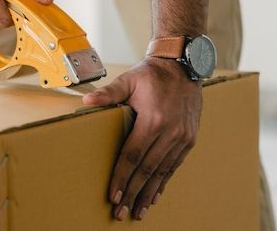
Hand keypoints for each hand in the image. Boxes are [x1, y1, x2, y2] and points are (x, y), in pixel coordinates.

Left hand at [82, 57, 201, 220]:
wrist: (184, 65)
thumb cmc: (152, 73)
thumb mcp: (129, 79)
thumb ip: (109, 93)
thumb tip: (87, 101)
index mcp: (154, 119)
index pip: (133, 156)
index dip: (122, 177)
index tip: (113, 196)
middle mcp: (170, 132)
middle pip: (147, 169)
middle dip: (132, 193)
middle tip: (120, 212)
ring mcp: (182, 137)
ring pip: (162, 172)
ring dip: (148, 193)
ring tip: (137, 211)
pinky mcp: (189, 139)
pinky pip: (174, 166)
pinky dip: (164, 182)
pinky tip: (155, 196)